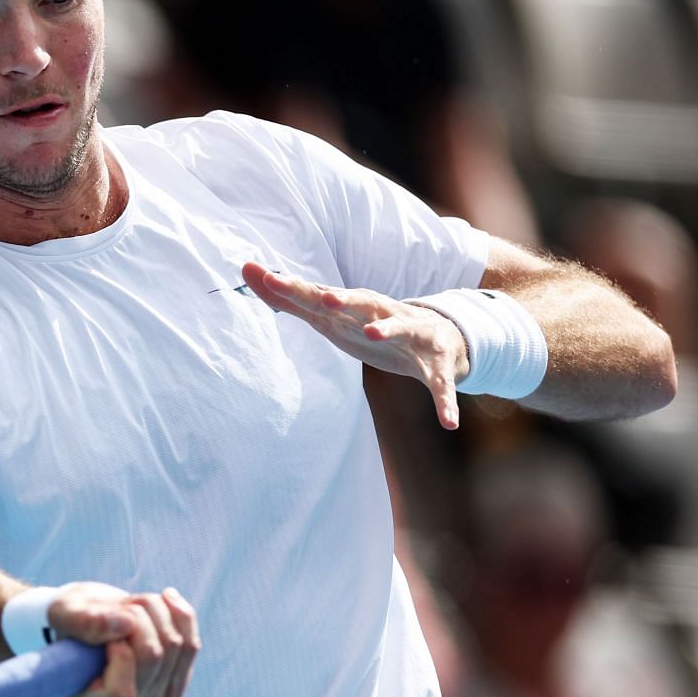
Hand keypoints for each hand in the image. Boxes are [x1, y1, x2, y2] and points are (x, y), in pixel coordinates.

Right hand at [48, 582, 199, 696]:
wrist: (93, 618)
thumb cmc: (72, 618)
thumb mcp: (64, 612)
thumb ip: (85, 621)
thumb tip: (126, 624)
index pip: (121, 694)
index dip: (122, 656)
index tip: (109, 633)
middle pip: (152, 660)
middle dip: (139, 618)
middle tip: (122, 604)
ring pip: (175, 647)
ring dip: (158, 611)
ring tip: (136, 601)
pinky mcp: (171, 689)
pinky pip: (190, 646)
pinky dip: (181, 616)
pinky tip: (165, 600)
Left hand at [241, 260, 470, 429]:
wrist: (443, 338)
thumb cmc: (374, 325)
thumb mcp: (334, 314)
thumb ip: (293, 298)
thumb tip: (250, 272)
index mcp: (360, 306)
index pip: (325, 294)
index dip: (299, 289)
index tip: (270, 279)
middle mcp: (388, 315)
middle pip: (365, 303)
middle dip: (347, 301)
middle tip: (327, 301)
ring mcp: (415, 338)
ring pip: (404, 331)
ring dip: (390, 330)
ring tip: (373, 335)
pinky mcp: (437, 367)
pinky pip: (440, 386)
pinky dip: (444, 402)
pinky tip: (447, 424)